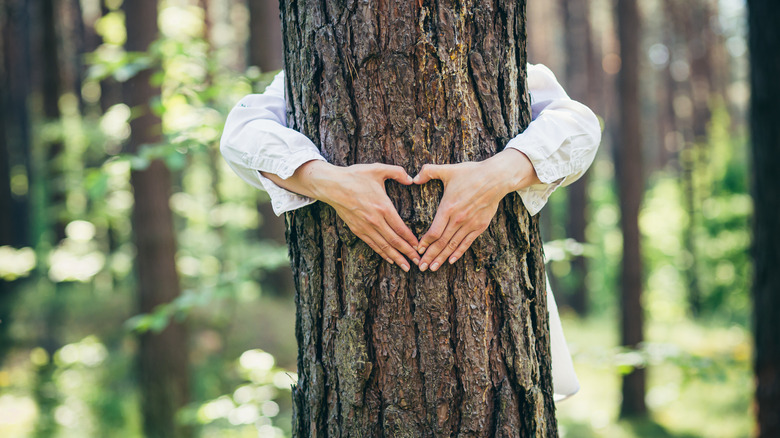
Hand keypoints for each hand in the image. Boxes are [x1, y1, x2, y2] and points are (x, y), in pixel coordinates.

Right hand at [301, 161, 419, 270]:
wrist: (331, 185)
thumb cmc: (355, 176)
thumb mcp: (378, 169)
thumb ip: (397, 172)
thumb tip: (411, 179)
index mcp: (383, 207)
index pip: (401, 228)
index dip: (411, 240)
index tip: (420, 248)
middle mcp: (375, 220)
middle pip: (394, 241)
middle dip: (408, 253)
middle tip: (418, 262)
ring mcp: (365, 227)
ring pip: (384, 246)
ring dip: (396, 258)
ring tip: (406, 267)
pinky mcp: (357, 230)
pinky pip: (372, 244)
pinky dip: (382, 253)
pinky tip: (389, 259)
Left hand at [413, 149, 539, 270]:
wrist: (496, 178)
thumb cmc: (471, 173)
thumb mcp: (448, 170)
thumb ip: (428, 172)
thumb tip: (413, 177)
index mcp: (448, 207)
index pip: (434, 231)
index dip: (425, 243)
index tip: (417, 250)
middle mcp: (458, 219)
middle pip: (441, 242)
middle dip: (430, 256)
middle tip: (421, 267)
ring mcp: (470, 224)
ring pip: (453, 245)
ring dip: (442, 258)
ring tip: (433, 268)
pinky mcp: (480, 226)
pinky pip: (467, 243)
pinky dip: (458, 253)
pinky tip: (451, 260)